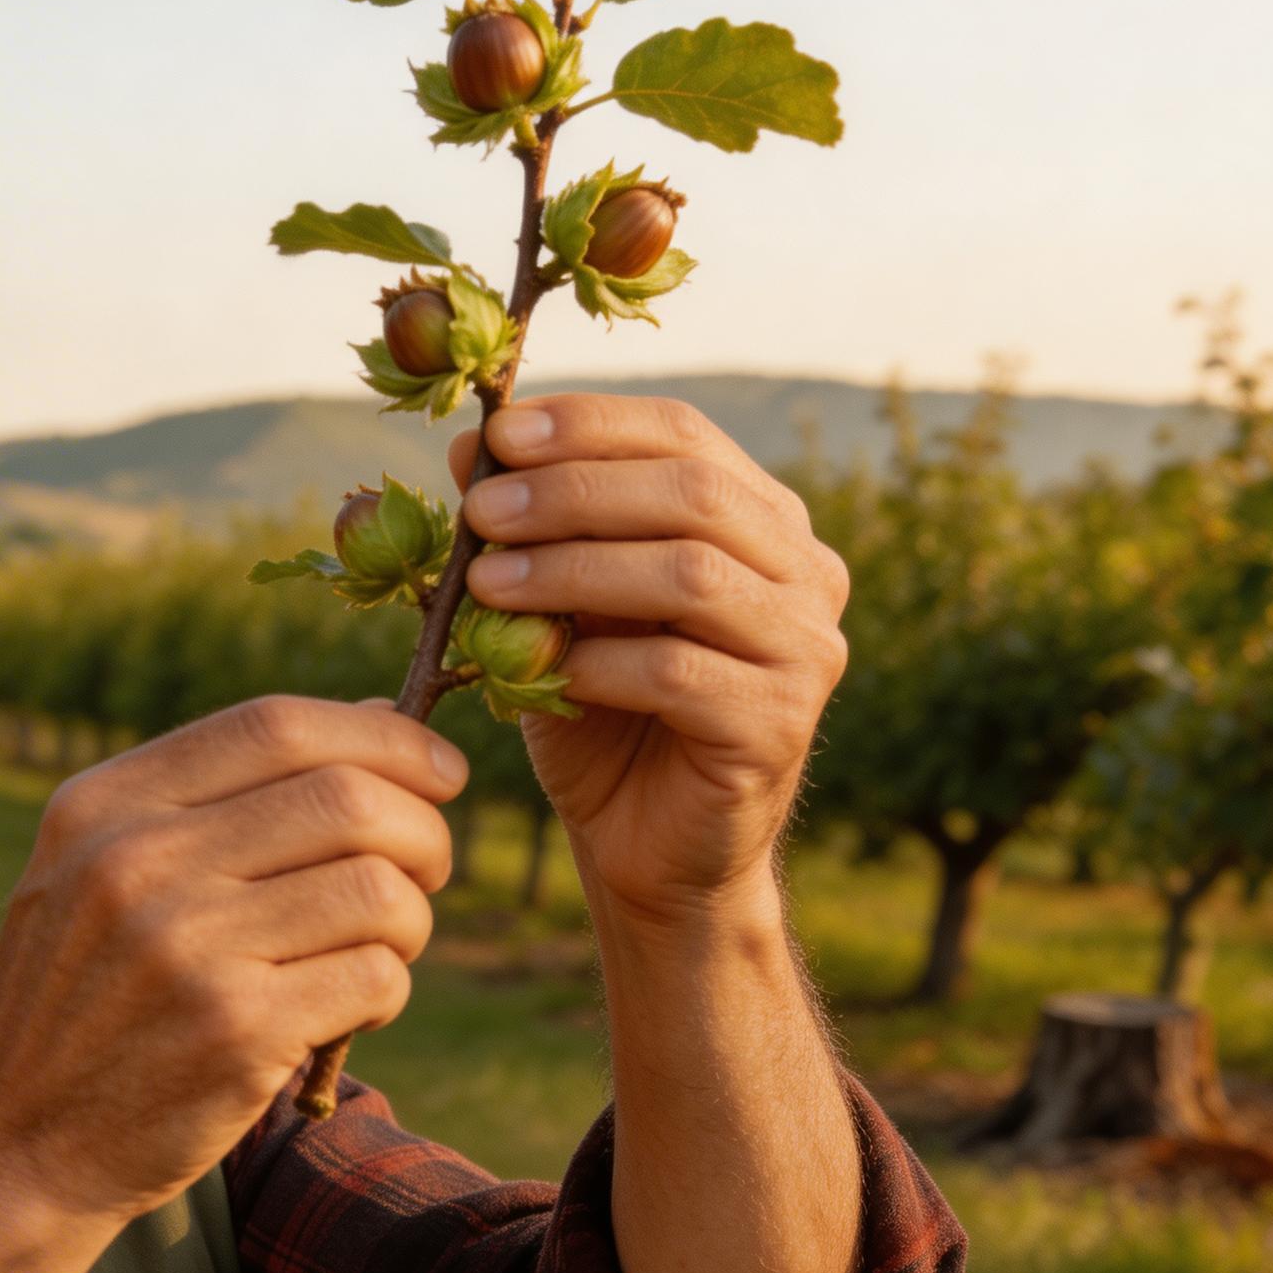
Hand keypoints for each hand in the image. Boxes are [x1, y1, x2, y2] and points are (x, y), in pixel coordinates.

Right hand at [0, 695, 463, 1223]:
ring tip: (376, 951)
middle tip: (424, 874)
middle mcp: (137, 862)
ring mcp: (184, 948)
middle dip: (422, 833)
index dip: (384, 737)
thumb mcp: (98, 870)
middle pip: (347, 799)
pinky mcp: (233, 1033)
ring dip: (410, 922)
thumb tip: (381, 718)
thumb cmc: (82, 999)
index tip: (439, 770)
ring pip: (378, 890)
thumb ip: (219, 797)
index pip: (276, 726)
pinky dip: (386, 992)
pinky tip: (344, 1013)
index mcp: (103, 805)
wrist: (9, 1144)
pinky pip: (375, 977)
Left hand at [451, 393, 848, 926]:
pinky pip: (682, 673)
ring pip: (690, 576)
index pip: (685, 436)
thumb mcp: (558, 607)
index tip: (498, 433)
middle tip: (482, 511)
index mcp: (763, 520)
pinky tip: (544, 673)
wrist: (647, 848)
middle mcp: (806, 573)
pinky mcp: (780, 726)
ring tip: (488, 584)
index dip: (591, 425)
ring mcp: (806, 650)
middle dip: (574, 492)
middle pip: (693, 494)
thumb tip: (466, 450)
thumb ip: (532, 532)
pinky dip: (600, 663)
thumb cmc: (602, 713)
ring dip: (574, 571)